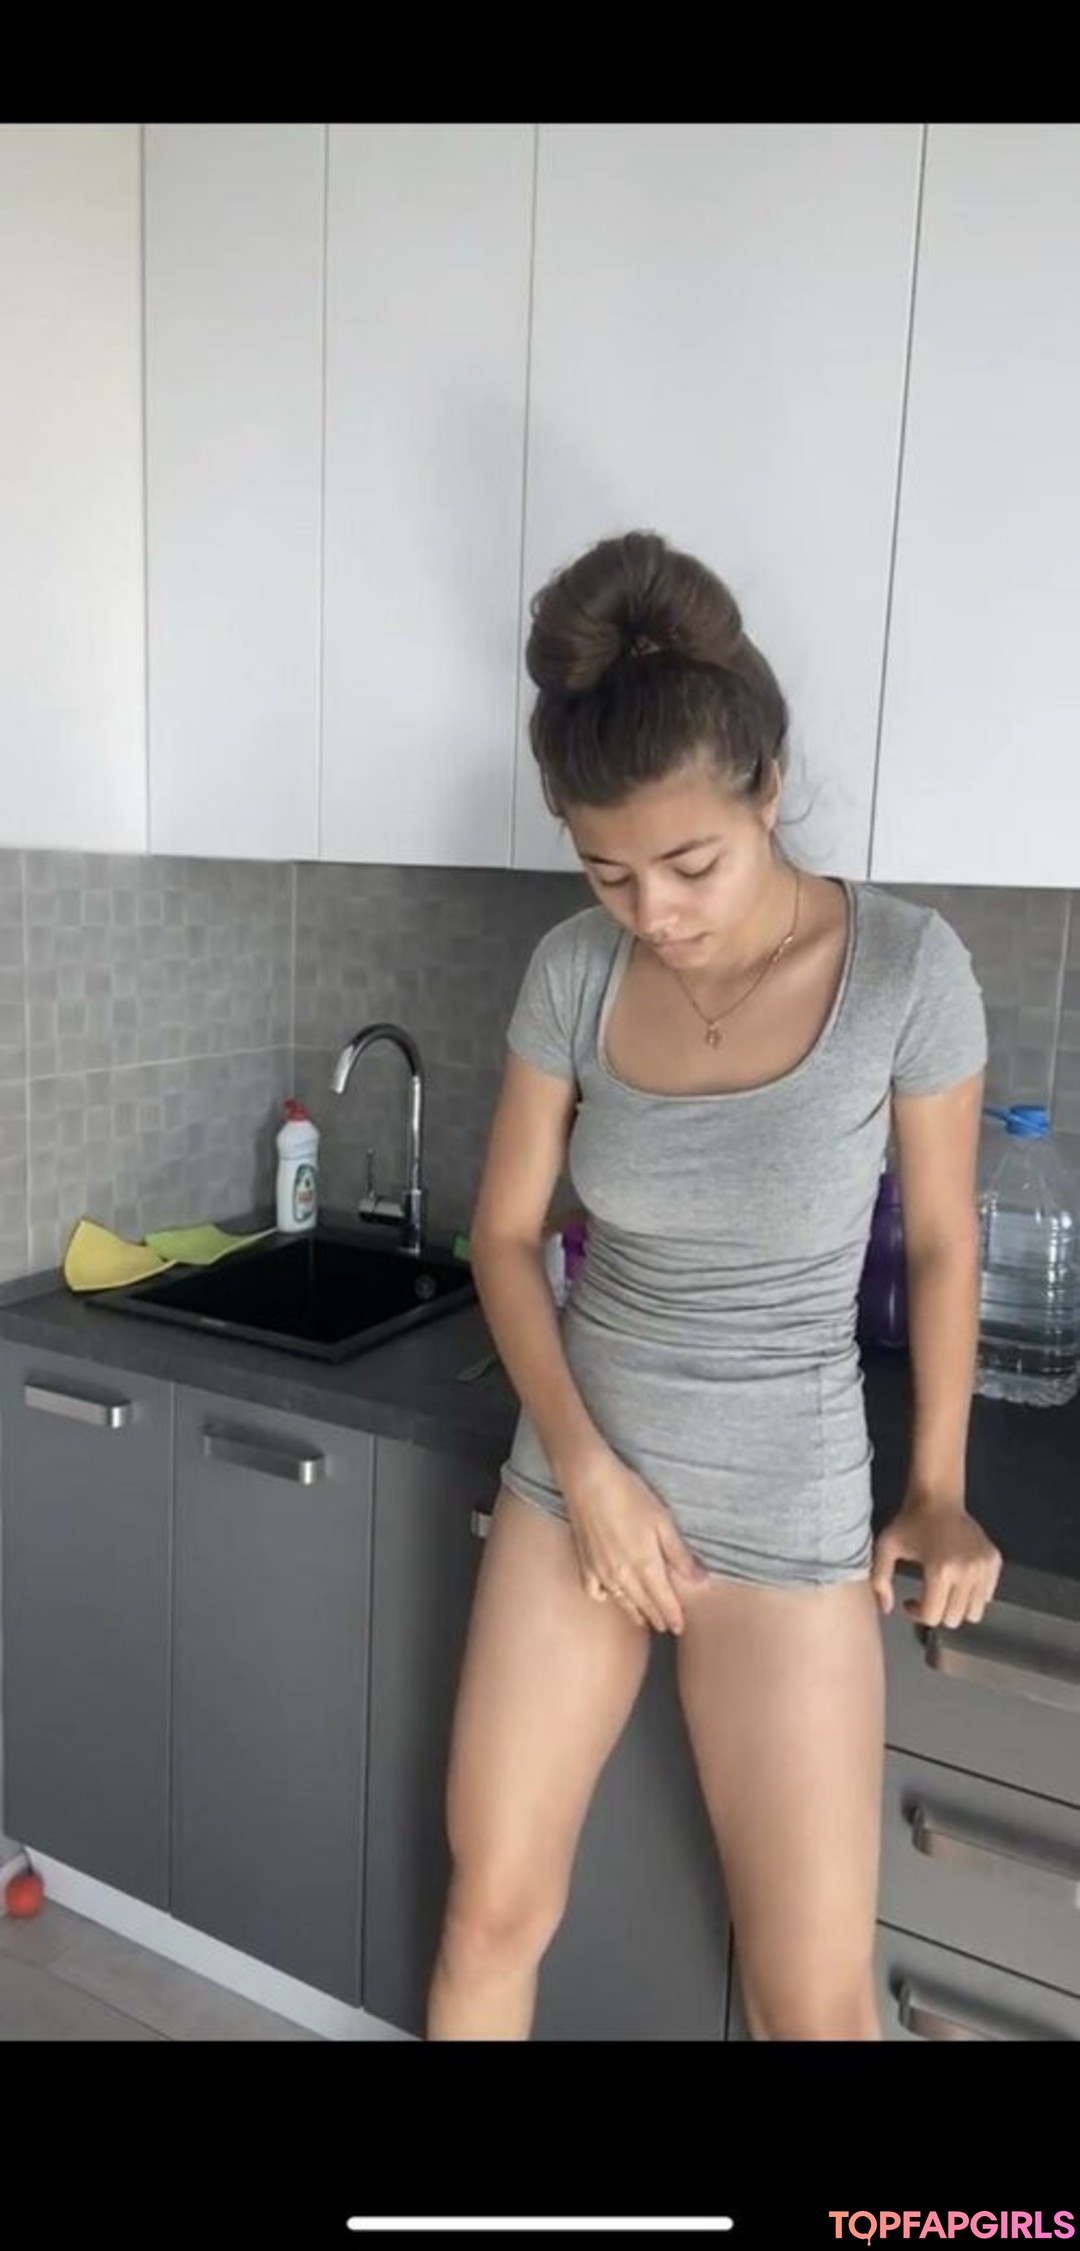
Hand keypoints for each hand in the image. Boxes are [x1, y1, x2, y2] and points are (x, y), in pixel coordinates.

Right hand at [564, 1451, 708, 1633]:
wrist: (588, 1480)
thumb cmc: (629, 1495)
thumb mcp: (663, 1521)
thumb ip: (680, 1555)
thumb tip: (702, 1582)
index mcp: (645, 1566)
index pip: (663, 1602)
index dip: (673, 1617)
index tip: (681, 1628)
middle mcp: (622, 1576)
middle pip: (643, 1605)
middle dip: (656, 1617)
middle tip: (666, 1627)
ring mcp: (601, 1572)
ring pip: (621, 1602)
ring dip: (635, 1613)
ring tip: (644, 1618)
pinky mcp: (585, 1563)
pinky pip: (595, 1592)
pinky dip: (605, 1597)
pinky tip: (610, 1595)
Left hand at [870, 1496, 1002, 1627]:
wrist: (938, 1498)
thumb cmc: (910, 1522)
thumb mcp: (886, 1548)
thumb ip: (880, 1580)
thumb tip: (886, 1609)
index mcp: (939, 1570)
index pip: (933, 1616)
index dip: (917, 1614)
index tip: (910, 1602)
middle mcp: (966, 1571)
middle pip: (953, 1618)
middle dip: (936, 1613)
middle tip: (927, 1597)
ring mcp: (983, 1567)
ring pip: (973, 1613)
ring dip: (956, 1609)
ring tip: (944, 1593)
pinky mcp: (994, 1561)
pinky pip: (987, 1596)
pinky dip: (973, 1596)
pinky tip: (958, 1581)